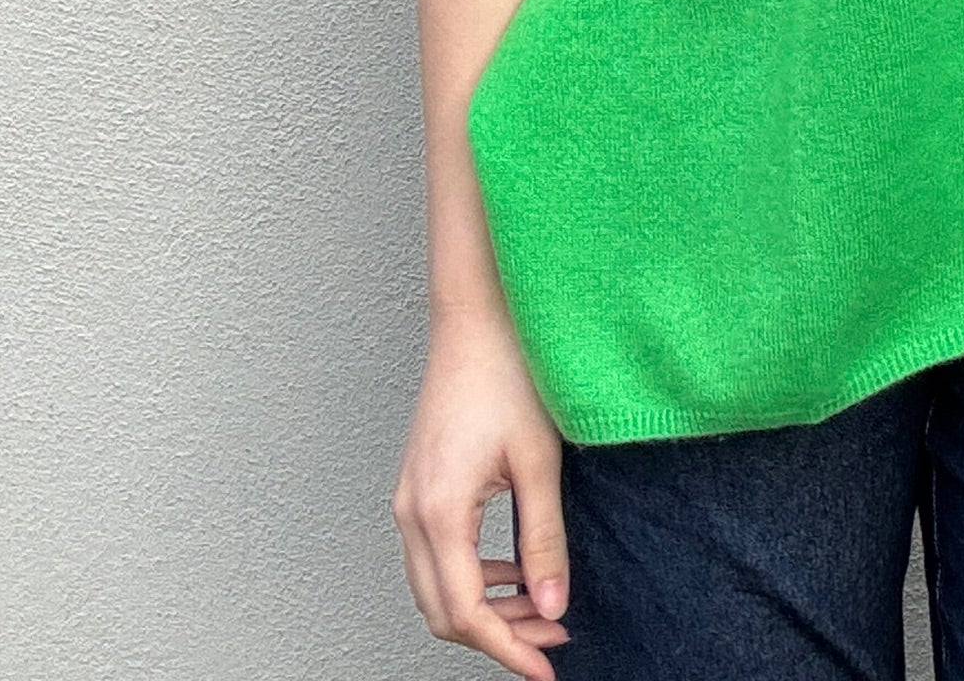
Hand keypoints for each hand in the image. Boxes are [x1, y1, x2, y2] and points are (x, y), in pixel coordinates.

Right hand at [392, 307, 572, 679]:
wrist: (477, 317)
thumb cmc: (509, 374)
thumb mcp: (539, 460)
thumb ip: (544, 537)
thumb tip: (552, 604)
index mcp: (438, 512)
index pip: (467, 612)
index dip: (507, 650)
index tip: (547, 669)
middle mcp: (411, 514)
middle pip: (442, 612)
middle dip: (498, 636)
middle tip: (554, 638)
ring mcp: (409, 501)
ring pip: (435, 588)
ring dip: (485, 610)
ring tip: (543, 610)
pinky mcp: (419, 487)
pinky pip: (436, 557)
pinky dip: (473, 578)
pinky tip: (515, 571)